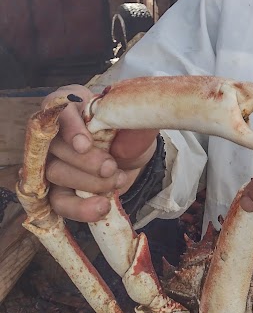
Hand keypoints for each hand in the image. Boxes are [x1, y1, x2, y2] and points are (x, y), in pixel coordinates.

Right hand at [40, 85, 158, 222]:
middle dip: (86, 161)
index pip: (58, 110)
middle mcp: (55, 132)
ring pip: (56, 173)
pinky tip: (101, 207)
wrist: (132, 157)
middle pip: (56, 147)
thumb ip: (134, 119)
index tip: (85, 144)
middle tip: (111, 167)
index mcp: (71, 104)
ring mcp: (53, 161)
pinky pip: (58, 201)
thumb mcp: (136, 122)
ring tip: (116, 181)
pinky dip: (80, 207)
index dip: (70, 129)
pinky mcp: (58, 189)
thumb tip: (139, 119)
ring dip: (89, 182)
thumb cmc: (127, 132)